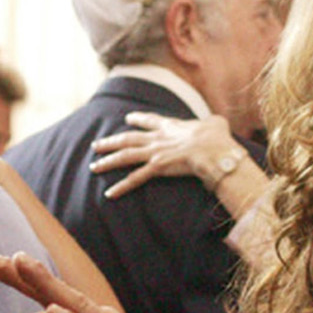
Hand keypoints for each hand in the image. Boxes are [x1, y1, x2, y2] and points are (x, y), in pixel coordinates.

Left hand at [89, 112, 244, 198]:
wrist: (214, 149)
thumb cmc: (218, 137)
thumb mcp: (215, 124)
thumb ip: (212, 124)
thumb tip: (216, 125)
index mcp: (172, 126)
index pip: (151, 120)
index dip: (139, 119)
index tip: (128, 118)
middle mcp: (159, 138)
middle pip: (128, 138)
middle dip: (111, 141)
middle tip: (97, 144)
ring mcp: (155, 153)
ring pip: (125, 156)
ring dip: (107, 161)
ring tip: (94, 166)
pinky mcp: (157, 168)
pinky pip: (134, 179)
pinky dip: (121, 187)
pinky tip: (109, 194)